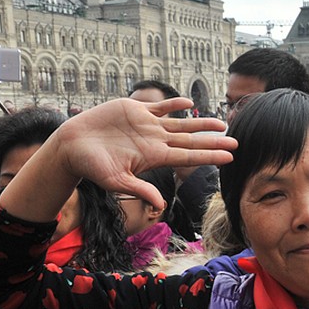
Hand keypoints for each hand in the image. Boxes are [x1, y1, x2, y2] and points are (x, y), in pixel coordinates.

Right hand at [55, 98, 236, 207]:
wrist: (72, 145)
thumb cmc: (91, 166)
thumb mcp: (116, 181)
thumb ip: (140, 189)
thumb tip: (161, 205)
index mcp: (154, 157)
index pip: (189, 157)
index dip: (210, 156)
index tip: (230, 156)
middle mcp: (155, 141)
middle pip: (190, 141)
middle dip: (213, 141)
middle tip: (236, 140)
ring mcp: (147, 125)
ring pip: (181, 123)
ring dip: (201, 123)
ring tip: (221, 122)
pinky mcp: (135, 110)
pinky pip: (160, 106)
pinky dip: (175, 103)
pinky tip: (189, 103)